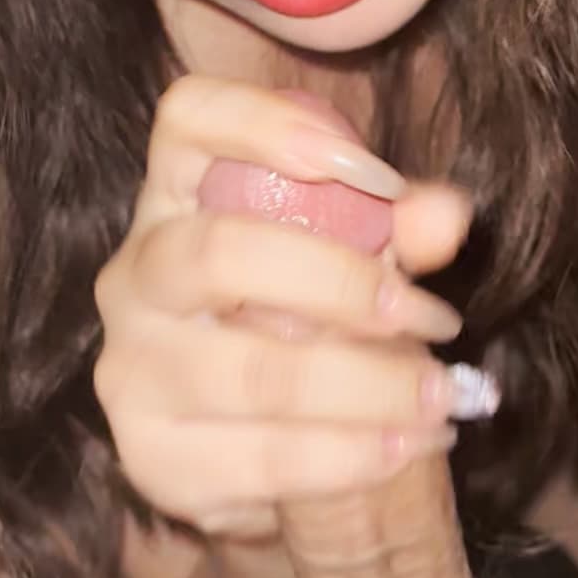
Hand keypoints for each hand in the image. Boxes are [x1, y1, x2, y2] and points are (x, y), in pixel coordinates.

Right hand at [93, 76, 474, 543]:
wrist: (251, 441)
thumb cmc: (304, 315)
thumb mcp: (354, 257)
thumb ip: (398, 228)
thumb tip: (445, 215)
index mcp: (176, 193)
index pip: (186, 117)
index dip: (265, 124)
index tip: (372, 171)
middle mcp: (136, 273)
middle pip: (217, 253)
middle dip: (342, 286)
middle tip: (437, 318)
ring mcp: (132, 369)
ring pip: (250, 374)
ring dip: (368, 388)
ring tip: (443, 396)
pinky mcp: (151, 457)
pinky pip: (258, 460)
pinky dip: (349, 457)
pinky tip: (406, 445)